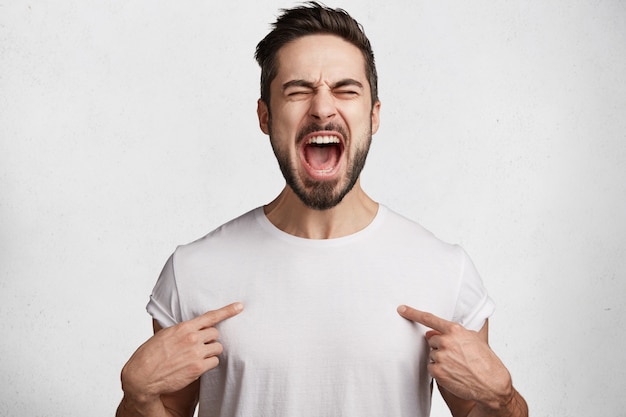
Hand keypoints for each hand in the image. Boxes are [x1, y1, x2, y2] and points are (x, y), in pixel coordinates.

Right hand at [120, 302, 243, 403]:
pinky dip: (209, 364)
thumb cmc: (150, 355)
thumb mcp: (164, 335)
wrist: (142, 376)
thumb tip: (192, 328)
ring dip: (211, 352)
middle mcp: (192, 338)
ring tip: (197, 356)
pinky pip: (214, 362)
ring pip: (217, 348)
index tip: (239, 306)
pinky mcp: (198, 368)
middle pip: (216, 334)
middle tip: (201, 345)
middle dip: (211, 339)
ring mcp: (196, 353)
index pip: (210, 316)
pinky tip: (198, 366)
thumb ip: (181, 330)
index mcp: (183, 327)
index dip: (227, 311)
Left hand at [397, 305, 512, 408]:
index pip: (429, 319)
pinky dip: (439, 371)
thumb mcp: (473, 340)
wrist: (492, 384)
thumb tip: (432, 332)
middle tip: (456, 355)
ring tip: (458, 365)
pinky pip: (431, 367)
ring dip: (441, 359)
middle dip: (440, 346)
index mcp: (455, 330)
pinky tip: (453, 373)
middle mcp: (446, 342)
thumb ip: (452, 333)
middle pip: (431, 340)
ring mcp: (441, 357)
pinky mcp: (438, 371)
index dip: (413, 313)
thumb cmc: (486, 361)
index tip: (402, 309)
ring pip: (432, 355)